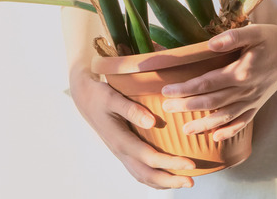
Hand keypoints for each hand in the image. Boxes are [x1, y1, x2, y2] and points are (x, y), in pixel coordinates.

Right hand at [69, 69, 195, 188]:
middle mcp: (120, 151)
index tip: (191, 163)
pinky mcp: (123, 152)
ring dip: (164, 182)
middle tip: (192, 181)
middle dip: (171, 181)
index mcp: (120, 140)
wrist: (84, 97)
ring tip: (184, 181)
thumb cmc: (100, 94)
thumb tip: (152, 122)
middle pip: (147, 175)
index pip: (149, 158)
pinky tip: (167, 175)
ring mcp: (121, 154)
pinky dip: (155, 178)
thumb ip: (132, 110)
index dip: (171, 163)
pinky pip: (139, 172)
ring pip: (143, 177)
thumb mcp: (113, 97)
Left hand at [160, 24, 276, 141]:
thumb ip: (232, 37)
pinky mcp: (258, 104)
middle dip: (187, 107)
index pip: (207, 82)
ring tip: (185, 131)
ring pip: (225, 116)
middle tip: (166, 108)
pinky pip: (243, 122)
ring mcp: (253, 100)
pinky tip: (217, 138)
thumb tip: (210, 44)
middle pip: (211, 102)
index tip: (166, 91)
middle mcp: (246, 90)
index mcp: (241, 72)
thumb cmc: (273, 38)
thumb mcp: (254, 31)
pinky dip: (230, 131)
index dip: (186, 88)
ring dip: (204, 125)